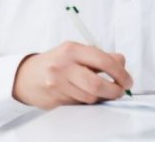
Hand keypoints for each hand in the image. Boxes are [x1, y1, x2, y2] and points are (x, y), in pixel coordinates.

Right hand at [12, 41, 132, 108]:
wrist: (27, 75)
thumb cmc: (58, 62)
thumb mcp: (77, 52)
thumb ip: (101, 56)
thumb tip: (122, 63)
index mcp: (72, 50)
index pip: (104, 61)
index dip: (120, 73)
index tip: (128, 80)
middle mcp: (63, 66)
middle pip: (97, 85)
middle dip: (114, 91)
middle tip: (120, 91)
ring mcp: (57, 84)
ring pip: (89, 97)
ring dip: (101, 97)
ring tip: (101, 91)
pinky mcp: (54, 99)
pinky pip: (79, 104)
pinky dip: (87, 100)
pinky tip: (84, 93)